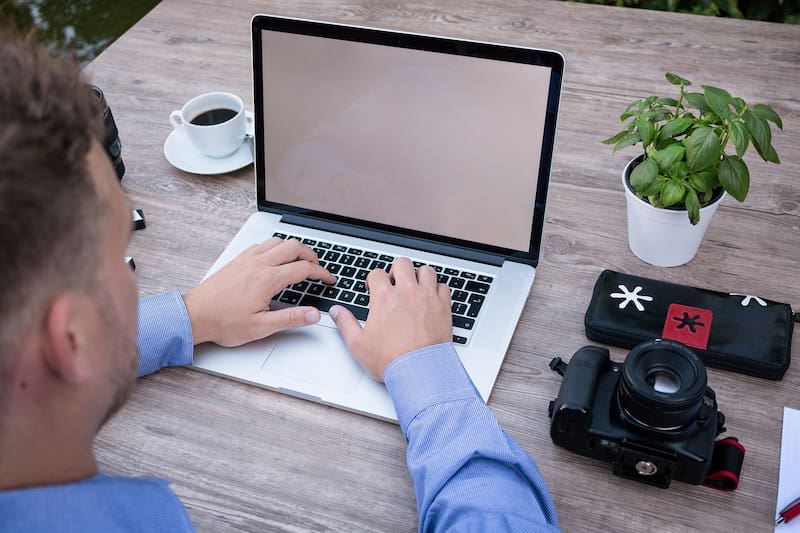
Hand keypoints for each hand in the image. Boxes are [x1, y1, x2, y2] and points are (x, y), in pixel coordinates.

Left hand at [183, 237, 335, 345]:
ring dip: (293, 247)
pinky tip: (275, 258)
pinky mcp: (238, 259)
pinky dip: (276, 247)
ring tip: (300, 259)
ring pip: (278, 241)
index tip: (328, 279)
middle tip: (318, 267)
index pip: (303, 269)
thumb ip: (291, 318)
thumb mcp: (261, 327)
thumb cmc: (223, 322)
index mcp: (267, 279)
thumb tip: (313, 314)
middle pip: (294, 247)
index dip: (321, 273)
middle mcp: (258, 264)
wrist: (194, 315)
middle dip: (311, 255)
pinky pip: (262, 244)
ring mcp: (247, 259)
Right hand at [329, 257, 451, 380]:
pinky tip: (432, 297)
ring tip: (414, 286)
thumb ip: (345, 324)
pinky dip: (437, 289)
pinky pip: (444, 286)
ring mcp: (427, 297)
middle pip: (402, 263)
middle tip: (394, 283)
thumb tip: (337, 312)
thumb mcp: (358, 344)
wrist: (420, 371)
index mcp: (384, 297)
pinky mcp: (443, 307)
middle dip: (396, 270)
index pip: (377, 273)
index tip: (373, 288)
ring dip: (419, 275)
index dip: (373, 279)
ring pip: (425, 270)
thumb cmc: (392, 360)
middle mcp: (407, 292)